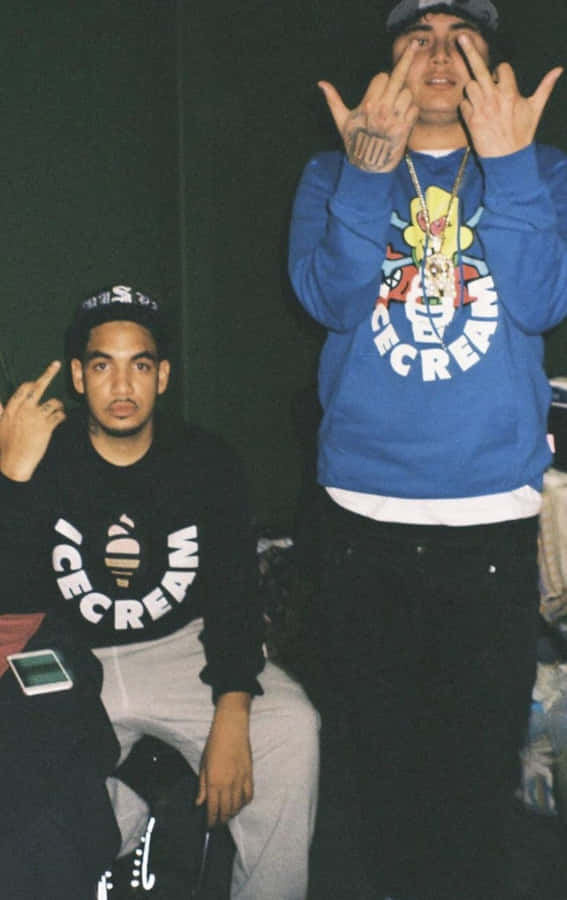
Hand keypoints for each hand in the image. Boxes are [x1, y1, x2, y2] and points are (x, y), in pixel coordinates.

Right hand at [0, 361, 65, 480]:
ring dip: (58, 406)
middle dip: (49, 373)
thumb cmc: (5, 446)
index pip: (24, 388)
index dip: (32, 383)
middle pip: (38, 386)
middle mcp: (24, 408)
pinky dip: (62, 416)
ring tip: (58, 411)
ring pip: (54, 402)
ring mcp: (36, 416)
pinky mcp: (46, 426)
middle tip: (56, 363)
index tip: (37, 380)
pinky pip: (59, 415)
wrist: (14, 462)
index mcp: (11, 407)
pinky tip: (61, 419)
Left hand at [196, 692, 252, 826]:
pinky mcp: (249, 775)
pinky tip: (240, 803)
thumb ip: (201, 786)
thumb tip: (199, 803)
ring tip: (227, 815)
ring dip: (232, 814)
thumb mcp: (203, 765)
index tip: (209, 826)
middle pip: (226, 811)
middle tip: (217, 824)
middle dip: (221, 821)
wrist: (231, 729)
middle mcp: (228, 785)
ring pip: (238, 806)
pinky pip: (249, 795)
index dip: (211, 821)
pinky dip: (244, 803)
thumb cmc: (214, 744)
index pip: (213, 809)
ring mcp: (240, 780)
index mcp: (214, 782)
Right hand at [318, 40, 419, 172]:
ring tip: (396, 108)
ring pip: (408, 92)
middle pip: (398, 76)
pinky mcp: (406, 127)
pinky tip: (402, 117)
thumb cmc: (354, 142)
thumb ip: (333, 99)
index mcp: (368, 104)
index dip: (381, 81)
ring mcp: (395, 118)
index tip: (378, 90)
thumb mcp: (342, 121)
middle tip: (414, 44)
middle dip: (406, 60)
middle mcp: (382, 109)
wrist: (369, 167)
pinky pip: (414, 107)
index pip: (382, 77)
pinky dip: (410, 110)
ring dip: (404, 96)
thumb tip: (321, 83)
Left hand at [458, 33, 562, 157]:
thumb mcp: (535, 109)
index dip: (500, 72)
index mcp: (510, 92)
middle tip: (462, 37)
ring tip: (483, 101)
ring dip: (474, 89)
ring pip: (470, 86)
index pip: (501, 68)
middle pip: (479, 68)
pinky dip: (468, 106)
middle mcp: (494, 98)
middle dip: (470, 52)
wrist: (507, 159)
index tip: (501, 81)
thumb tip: (559, 70)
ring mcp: (480, 108)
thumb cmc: (522, 133)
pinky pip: (464, 103)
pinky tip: (477, 114)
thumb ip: (545, 87)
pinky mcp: (470, 120)